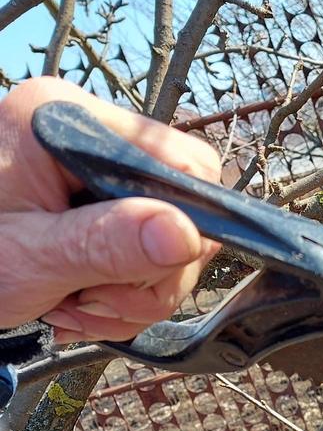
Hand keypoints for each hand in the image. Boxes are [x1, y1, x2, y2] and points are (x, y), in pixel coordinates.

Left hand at [0, 77, 220, 342]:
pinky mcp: (97, 210)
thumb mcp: (29, 258)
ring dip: (136, 294)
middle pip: (184, 210)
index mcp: (69, 123)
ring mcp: (95, 177)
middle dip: (154, 275)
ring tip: (76, 307)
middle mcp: (90, 138)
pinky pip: (147, 259)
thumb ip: (107, 244)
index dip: (187, 226)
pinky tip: (78, 304)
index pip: (184, 165)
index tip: (149, 273)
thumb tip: (184, 235)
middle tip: (98, 302)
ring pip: (172, 245)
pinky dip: (123, 295)